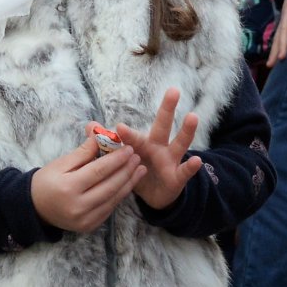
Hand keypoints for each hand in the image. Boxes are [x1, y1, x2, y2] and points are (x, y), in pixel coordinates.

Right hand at [32, 135, 143, 232]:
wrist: (35, 208)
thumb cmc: (46, 182)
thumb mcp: (60, 163)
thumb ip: (83, 152)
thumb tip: (101, 135)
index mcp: (68, 188)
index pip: (99, 171)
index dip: (116, 159)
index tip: (129, 148)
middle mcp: (78, 206)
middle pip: (110, 186)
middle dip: (126, 170)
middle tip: (137, 157)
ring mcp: (85, 219)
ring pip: (113, 199)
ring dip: (128, 183)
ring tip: (139, 169)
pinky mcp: (89, 226)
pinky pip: (109, 209)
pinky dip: (120, 195)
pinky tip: (127, 184)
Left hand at [114, 86, 202, 209]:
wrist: (154, 195)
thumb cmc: (136, 171)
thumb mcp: (122, 159)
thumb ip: (107, 144)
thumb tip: (90, 126)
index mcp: (142, 144)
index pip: (133, 136)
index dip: (126, 133)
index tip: (118, 128)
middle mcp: (158, 147)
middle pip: (163, 126)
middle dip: (167, 109)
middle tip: (173, 91)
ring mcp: (170, 161)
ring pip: (179, 144)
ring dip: (186, 131)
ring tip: (192, 117)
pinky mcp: (178, 177)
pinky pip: (185, 171)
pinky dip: (191, 166)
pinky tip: (196, 160)